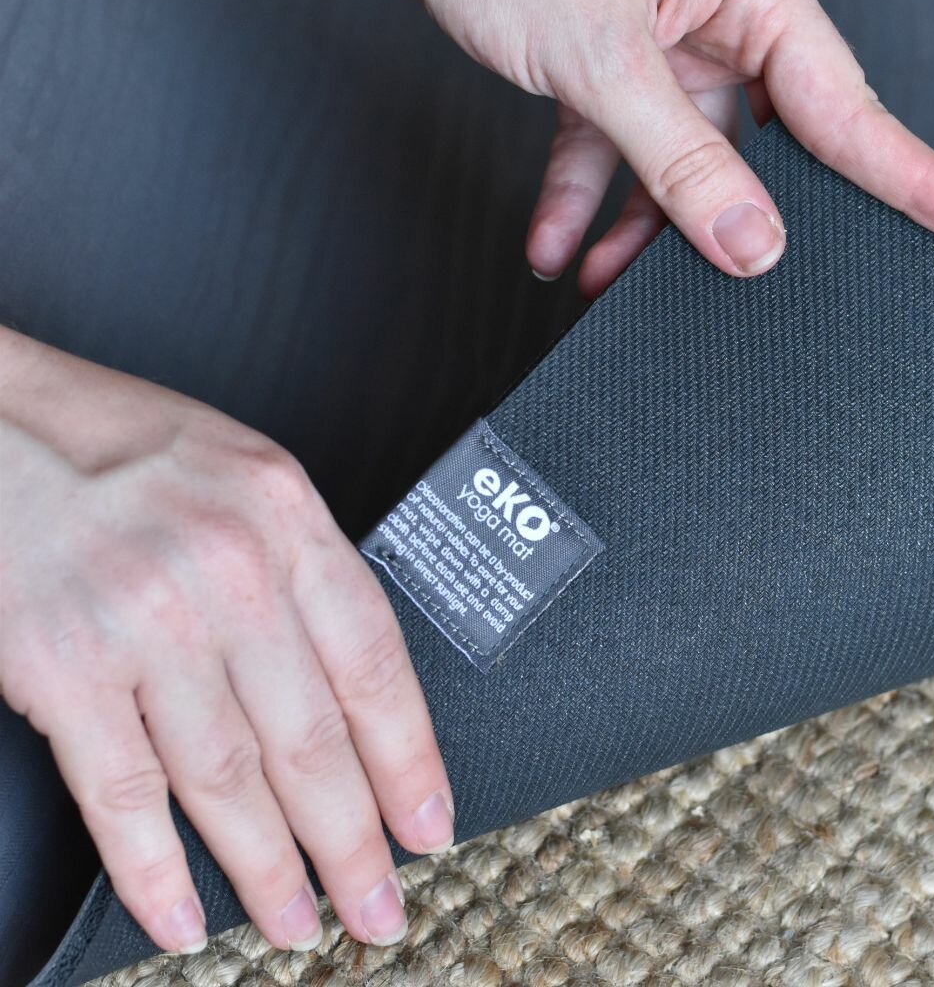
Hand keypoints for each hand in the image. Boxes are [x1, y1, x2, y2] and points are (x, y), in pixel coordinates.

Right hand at [0, 327, 453, 952]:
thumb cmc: (125, 449)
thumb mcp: (247, 480)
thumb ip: (304, 570)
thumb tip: (352, 682)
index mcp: (289, 519)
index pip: (376, 665)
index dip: (410, 762)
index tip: (428, 825)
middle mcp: (230, 571)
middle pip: (313, 738)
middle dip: (353, 841)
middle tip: (379, 906)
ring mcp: (147, 622)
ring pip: (229, 779)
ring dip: (269, 870)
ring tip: (298, 924)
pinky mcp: (65, 667)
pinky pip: (124, 792)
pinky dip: (155, 869)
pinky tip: (185, 915)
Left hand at [335, 0, 933, 295]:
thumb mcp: (604, 62)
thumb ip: (680, 160)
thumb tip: (753, 241)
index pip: (849, 110)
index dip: (916, 181)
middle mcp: (711, 18)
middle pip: (758, 151)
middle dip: (730, 226)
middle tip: (742, 290)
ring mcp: (656, 46)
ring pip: (674, 165)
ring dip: (638, 230)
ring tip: (604, 281)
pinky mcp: (600, 67)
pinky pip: (609, 153)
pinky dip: (583, 202)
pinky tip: (556, 246)